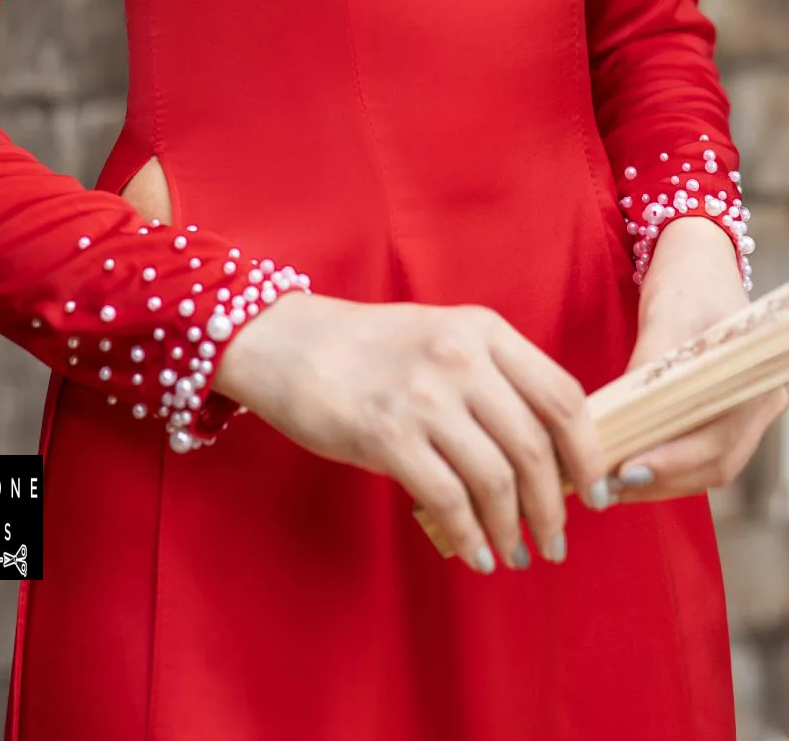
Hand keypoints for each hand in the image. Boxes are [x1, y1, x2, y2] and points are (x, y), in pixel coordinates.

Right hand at [212, 290, 614, 572]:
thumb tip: (548, 451)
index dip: (588, 452)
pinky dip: (469, 536)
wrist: (288, 343)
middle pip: (535, 447)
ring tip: (515, 554)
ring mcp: (423, 395)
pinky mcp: (386, 433)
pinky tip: (475, 553)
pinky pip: (447, 499)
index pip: (562, 396)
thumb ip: (493, 378)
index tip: (597, 491)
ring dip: (514, 529)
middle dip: (555, 507)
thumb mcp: (443, 338)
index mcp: (484, 330)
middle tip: (555, 541)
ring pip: (496, 479)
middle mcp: (460, 358)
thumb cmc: (371, 349)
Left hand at [610, 218, 788, 501]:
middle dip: (659, 480)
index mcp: (755, 379)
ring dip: (659, 479)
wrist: (699, 260)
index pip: (718, 441)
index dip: (671, 464)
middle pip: (713, 464)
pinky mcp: (724, 412)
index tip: (625, 471)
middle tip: (607, 486)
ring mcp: (746, 411)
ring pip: (707, 465)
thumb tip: (616, 423)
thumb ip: (648, 369)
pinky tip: (629, 463)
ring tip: (611, 482)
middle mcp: (758, 403)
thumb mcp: (663, 318)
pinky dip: (666, 463)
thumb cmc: (685, 282)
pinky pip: (701, 451)